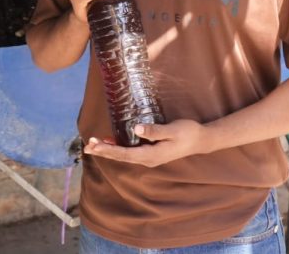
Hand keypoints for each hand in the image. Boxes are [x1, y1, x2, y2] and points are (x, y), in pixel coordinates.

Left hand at [83, 119, 207, 167]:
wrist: (201, 140)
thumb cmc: (187, 133)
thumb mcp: (172, 130)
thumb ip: (154, 131)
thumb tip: (136, 129)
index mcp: (151, 155)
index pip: (125, 154)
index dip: (108, 150)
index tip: (95, 145)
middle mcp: (148, 159)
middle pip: (121, 157)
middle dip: (104, 151)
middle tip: (87, 145)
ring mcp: (149, 157)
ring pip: (124, 155)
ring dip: (109, 150)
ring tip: (93, 145)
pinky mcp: (150, 152)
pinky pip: (130, 152)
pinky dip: (118, 147)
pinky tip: (111, 142)